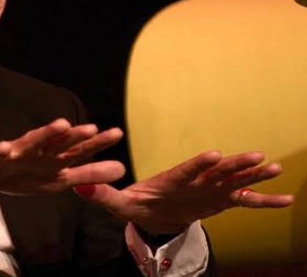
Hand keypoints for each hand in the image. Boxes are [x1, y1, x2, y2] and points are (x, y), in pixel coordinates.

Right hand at [0, 118, 125, 209]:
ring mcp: (16, 153)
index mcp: (54, 161)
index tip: (116, 134)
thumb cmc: (20, 173)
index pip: (78, 151)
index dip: (97, 143)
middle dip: (75, 137)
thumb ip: (88, 174)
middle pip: (59, 144)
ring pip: (33, 143)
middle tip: (93, 129)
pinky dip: (3, 151)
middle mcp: (39, 153)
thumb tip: (122, 170)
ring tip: (60, 126)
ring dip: (46, 135)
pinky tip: (6, 148)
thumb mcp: (57, 180)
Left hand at [74, 150, 293, 234]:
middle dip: (234, 164)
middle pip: (216, 171)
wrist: (152, 209)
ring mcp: (209, 190)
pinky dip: (263, 200)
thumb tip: (78, 188)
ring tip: (275, 168)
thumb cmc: (136, 201)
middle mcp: (194, 181)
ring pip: (234, 180)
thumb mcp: (118, 203)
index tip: (213, 154)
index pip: (185, 170)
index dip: (198, 164)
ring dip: (253, 175)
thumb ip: (102, 196)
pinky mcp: (219, 201)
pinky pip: (245, 201)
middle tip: (256, 154)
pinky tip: (286, 199)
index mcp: (171, 179)